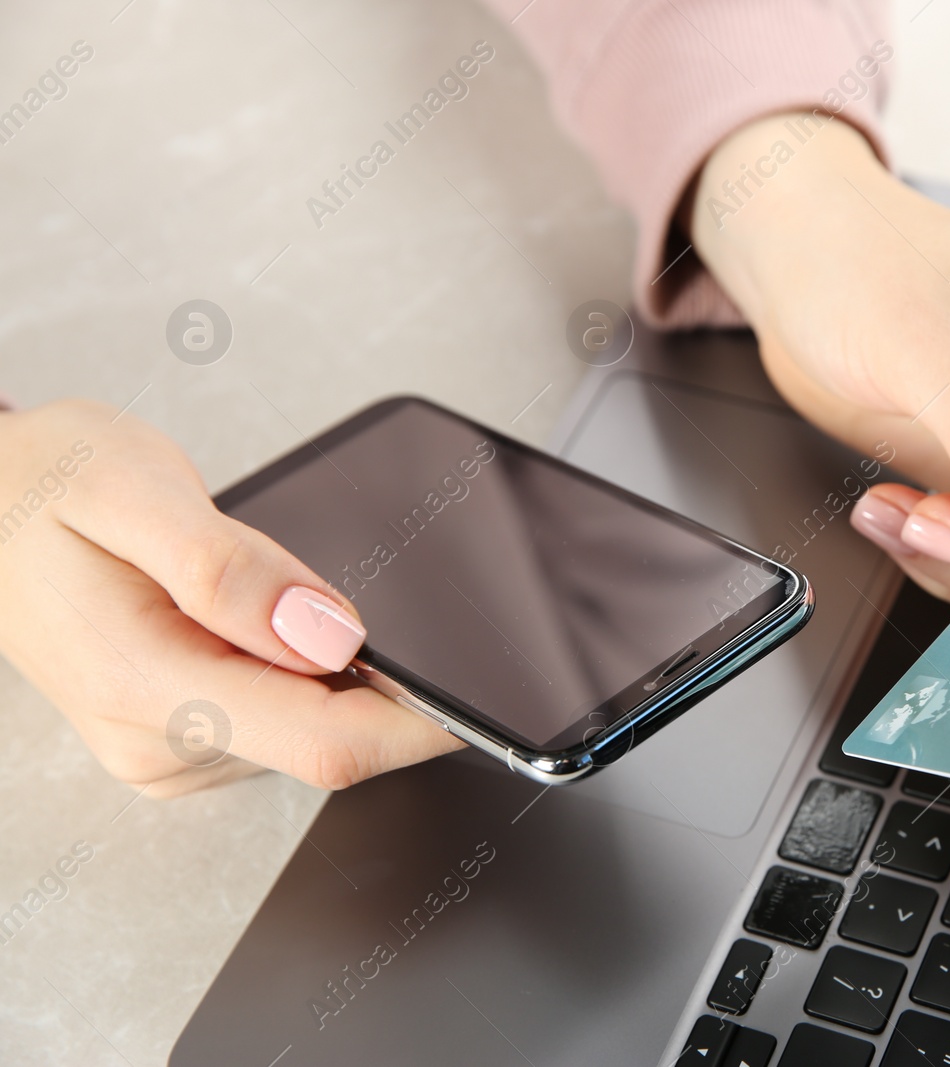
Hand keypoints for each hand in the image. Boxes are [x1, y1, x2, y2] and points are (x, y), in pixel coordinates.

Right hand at [0, 400, 460, 795]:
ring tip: (290, 597)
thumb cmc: (42, 488)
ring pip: (312, 733)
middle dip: (386, 689)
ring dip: (339, 676)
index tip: (481, 693)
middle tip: (383, 607)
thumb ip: (230, 568)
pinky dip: (307, 678)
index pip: (326, 744)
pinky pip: (281, 723)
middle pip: (332, 744)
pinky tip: (273, 623)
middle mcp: (161, 742)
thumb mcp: (133, 490)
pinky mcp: (180, 741)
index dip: (421, 725)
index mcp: (148, 686)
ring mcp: (169, 750)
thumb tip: (329, 632)